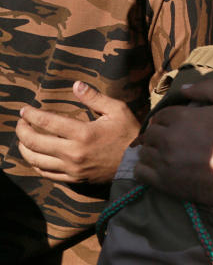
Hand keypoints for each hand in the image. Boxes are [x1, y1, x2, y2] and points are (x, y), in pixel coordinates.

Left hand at [17, 81, 140, 183]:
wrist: (138, 162)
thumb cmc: (129, 134)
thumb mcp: (117, 110)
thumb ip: (94, 98)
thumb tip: (76, 85)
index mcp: (83, 133)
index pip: (47, 122)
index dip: (31, 115)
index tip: (24, 110)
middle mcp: (73, 152)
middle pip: (35, 142)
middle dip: (22, 130)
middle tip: (21, 123)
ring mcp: (72, 168)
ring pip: (36, 160)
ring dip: (24, 149)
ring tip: (23, 139)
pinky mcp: (74, 179)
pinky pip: (47, 174)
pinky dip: (36, 165)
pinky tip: (35, 157)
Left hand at [135, 79, 212, 209]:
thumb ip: (210, 88)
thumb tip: (184, 89)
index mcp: (184, 117)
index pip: (161, 115)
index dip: (170, 119)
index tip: (180, 126)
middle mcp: (171, 139)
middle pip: (151, 133)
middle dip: (162, 134)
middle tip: (176, 140)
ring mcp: (168, 163)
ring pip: (145, 153)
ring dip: (154, 152)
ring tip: (169, 155)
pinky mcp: (170, 185)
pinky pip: (142, 175)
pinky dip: (146, 170)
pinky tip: (160, 169)